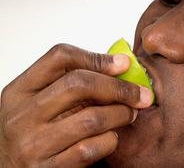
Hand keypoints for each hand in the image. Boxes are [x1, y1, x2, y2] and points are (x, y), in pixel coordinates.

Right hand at [0, 44, 151, 167]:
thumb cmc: (34, 131)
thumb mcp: (41, 102)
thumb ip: (69, 85)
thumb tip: (119, 66)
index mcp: (20, 90)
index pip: (60, 57)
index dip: (97, 57)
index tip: (123, 64)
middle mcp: (22, 115)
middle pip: (78, 84)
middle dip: (118, 87)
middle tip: (140, 93)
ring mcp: (33, 144)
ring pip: (90, 118)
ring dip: (120, 113)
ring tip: (130, 113)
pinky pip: (91, 148)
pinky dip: (110, 140)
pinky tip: (112, 136)